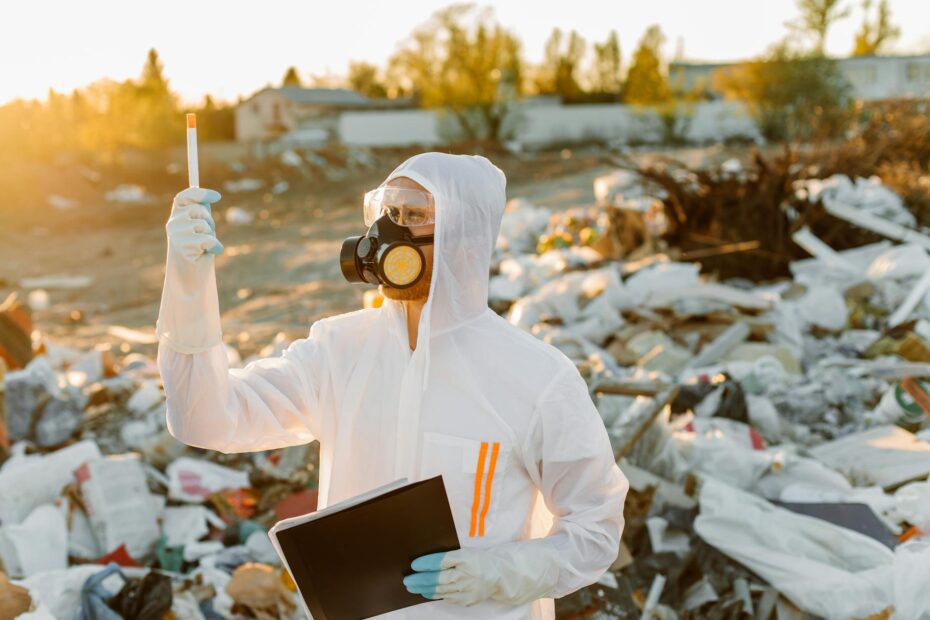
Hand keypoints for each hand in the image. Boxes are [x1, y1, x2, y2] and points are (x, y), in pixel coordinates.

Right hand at [166, 187, 223, 261]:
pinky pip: (207, 240)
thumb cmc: (199, 252)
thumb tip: (209, 197)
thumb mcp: (201, 229)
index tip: (217, 197)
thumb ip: (202, 213)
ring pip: (203, 225)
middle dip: (209, 221)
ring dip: (211, 236)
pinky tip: (211, 253)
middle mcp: (172, 224)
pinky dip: (214, 246)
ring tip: (205, 247)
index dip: (200, 193)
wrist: (192, 277)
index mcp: (176, 217)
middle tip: (208, 235)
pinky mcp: (181, 248)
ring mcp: (175, 235)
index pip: (184, 197)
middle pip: (198, 210)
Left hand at [403, 543, 558, 606]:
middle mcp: (467, 574)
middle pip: (439, 577)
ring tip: (412, 586)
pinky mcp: (468, 599)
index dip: (427, 563)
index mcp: (467, 558)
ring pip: (442, 589)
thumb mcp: (466, 553)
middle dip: (420, 579)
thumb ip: (449, 556)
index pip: (443, 560)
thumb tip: (427, 559)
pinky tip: (426, 592)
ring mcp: (468, 588)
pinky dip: (435, 595)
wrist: (500, 575)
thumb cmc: (480, 560)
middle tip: (407, 579)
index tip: (414, 564)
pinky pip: (448, 597)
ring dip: (424, 588)